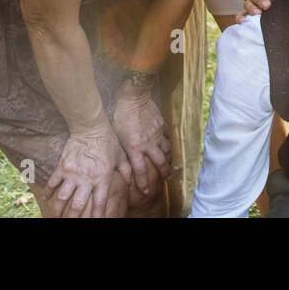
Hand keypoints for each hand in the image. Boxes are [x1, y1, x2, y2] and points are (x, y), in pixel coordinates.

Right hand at [45, 121, 130, 217]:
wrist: (91, 126)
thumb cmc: (109, 140)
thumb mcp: (121, 156)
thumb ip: (126, 172)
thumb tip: (133, 184)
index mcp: (102, 178)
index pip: (99, 203)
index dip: (96, 216)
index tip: (94, 223)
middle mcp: (86, 179)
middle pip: (77, 206)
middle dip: (73, 218)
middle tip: (70, 224)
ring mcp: (72, 174)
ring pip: (62, 198)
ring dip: (58, 210)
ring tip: (55, 217)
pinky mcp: (62, 166)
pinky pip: (52, 182)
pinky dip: (48, 192)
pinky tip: (46, 199)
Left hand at [111, 88, 170, 202]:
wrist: (134, 97)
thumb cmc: (120, 115)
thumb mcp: (117, 135)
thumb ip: (124, 147)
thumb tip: (126, 157)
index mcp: (135, 147)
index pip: (140, 170)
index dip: (143, 182)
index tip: (146, 191)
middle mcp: (148, 144)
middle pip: (159, 163)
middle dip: (164, 173)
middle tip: (167, 179)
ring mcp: (157, 134)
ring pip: (167, 150)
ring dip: (169, 158)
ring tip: (171, 163)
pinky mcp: (162, 125)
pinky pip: (168, 136)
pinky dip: (169, 142)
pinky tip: (169, 144)